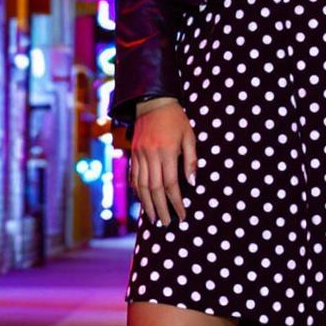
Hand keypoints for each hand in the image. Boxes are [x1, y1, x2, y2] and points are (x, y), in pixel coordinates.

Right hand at [131, 98, 195, 225]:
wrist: (151, 102)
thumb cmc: (176, 119)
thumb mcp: (189, 136)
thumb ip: (191, 160)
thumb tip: (192, 183)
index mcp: (168, 152)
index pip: (171, 184)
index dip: (176, 202)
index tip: (182, 215)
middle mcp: (151, 155)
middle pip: (155, 189)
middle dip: (161, 208)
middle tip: (166, 223)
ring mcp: (139, 155)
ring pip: (142, 186)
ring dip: (147, 204)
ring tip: (154, 218)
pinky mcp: (133, 154)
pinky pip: (134, 177)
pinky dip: (138, 191)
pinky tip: (143, 201)